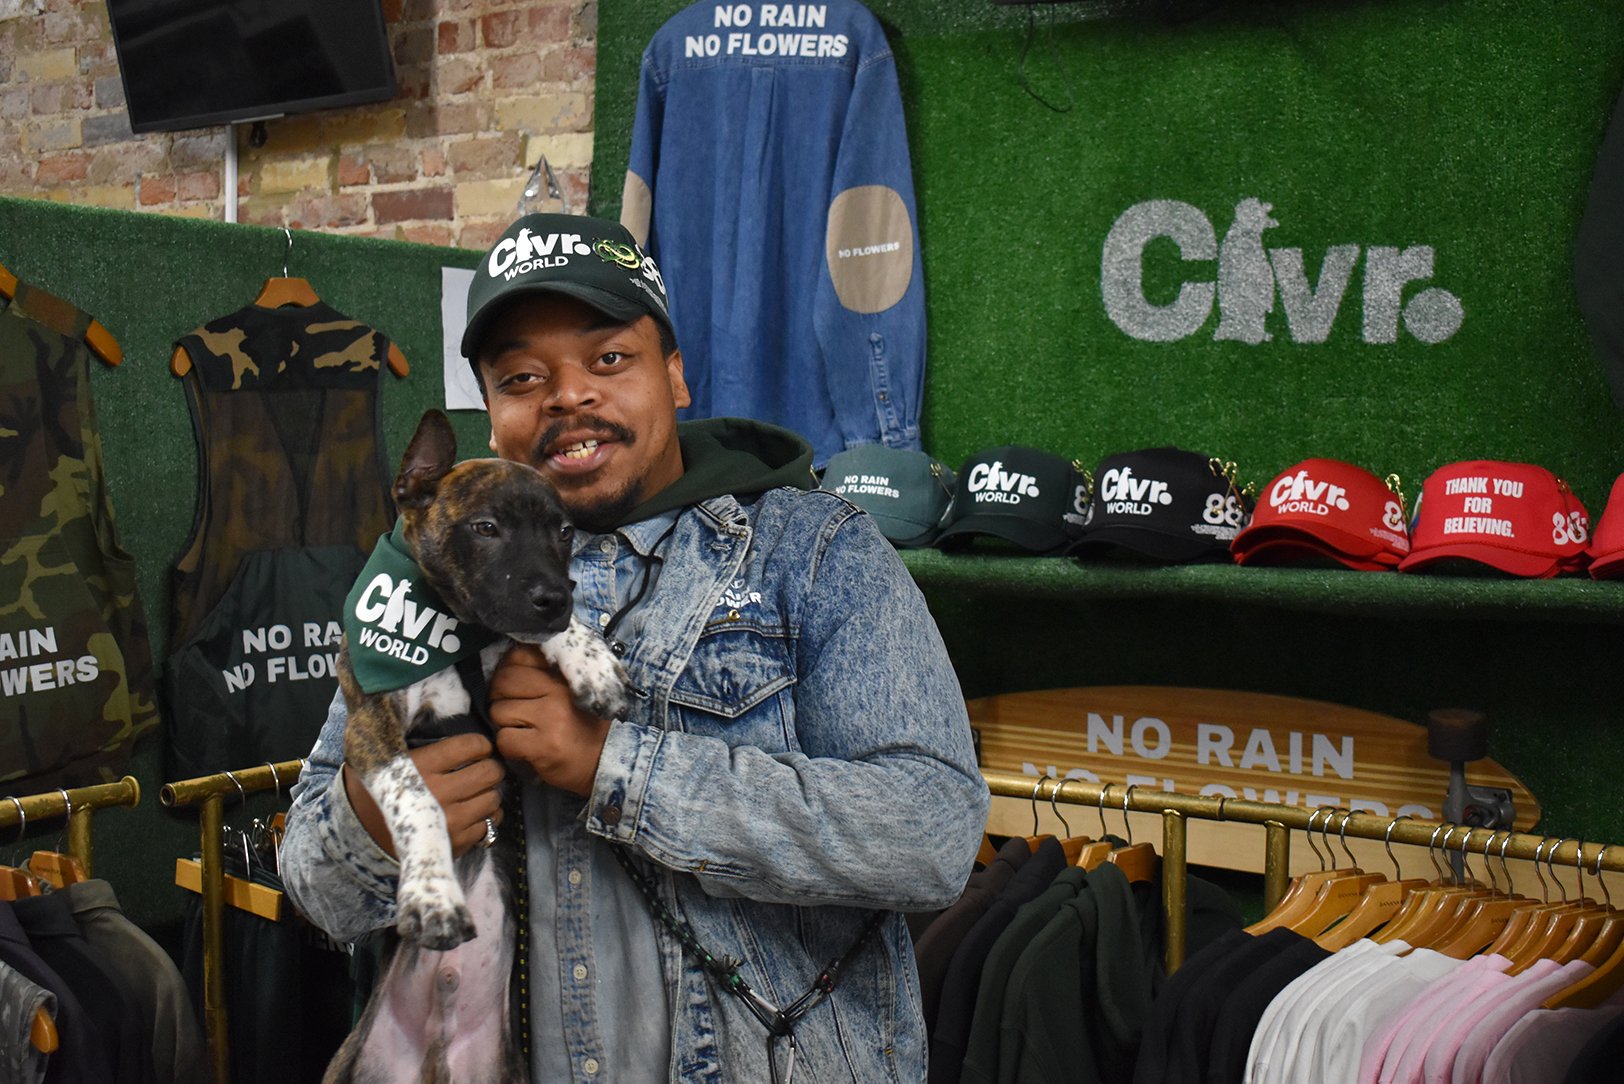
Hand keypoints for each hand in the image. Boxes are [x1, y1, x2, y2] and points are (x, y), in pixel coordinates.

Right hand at [344, 732, 504, 858]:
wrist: (358, 834)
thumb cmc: (374, 789)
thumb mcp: (382, 756)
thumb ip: (403, 734)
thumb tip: (423, 706)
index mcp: (422, 766)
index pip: (470, 746)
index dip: (480, 745)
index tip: (479, 748)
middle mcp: (438, 793)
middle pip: (488, 772)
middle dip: (491, 767)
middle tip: (485, 767)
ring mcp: (449, 820)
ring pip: (493, 799)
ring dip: (490, 792)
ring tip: (480, 790)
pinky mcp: (455, 843)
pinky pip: (488, 825)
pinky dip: (487, 818)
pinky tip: (475, 812)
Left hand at [487, 644, 610, 796]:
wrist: (606, 761)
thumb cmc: (586, 727)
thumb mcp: (572, 692)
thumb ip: (547, 676)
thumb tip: (508, 665)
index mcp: (563, 676)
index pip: (520, 656)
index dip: (507, 670)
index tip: (511, 686)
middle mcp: (557, 693)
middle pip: (504, 681)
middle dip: (498, 697)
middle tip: (509, 709)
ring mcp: (550, 719)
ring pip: (499, 710)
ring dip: (503, 724)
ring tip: (521, 730)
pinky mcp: (543, 746)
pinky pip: (504, 739)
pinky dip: (508, 747)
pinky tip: (523, 748)